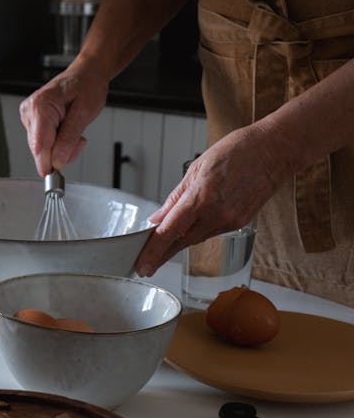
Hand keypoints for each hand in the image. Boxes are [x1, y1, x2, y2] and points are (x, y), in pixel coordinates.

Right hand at [19, 64, 109, 174]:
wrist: (86, 74)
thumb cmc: (87, 86)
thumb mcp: (84, 113)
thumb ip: (69, 139)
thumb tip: (57, 161)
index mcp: (40, 106)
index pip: (39, 145)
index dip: (48, 163)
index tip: (56, 177)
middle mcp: (29, 111)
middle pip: (40, 149)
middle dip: (60, 152)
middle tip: (79, 140)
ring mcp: (29, 116)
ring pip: (42, 148)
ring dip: (61, 147)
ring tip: (75, 130)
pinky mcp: (32, 121)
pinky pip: (43, 142)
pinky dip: (58, 142)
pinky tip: (66, 129)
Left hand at [135, 124, 283, 276]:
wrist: (275, 151)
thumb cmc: (237, 151)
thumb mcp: (196, 169)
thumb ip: (175, 198)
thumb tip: (157, 218)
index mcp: (201, 197)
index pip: (170, 232)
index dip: (153, 251)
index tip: (142, 265)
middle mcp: (216, 214)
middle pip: (181, 242)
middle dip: (161, 255)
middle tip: (144, 265)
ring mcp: (230, 221)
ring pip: (196, 239)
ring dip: (178, 244)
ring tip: (160, 250)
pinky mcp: (240, 223)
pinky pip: (211, 232)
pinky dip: (197, 233)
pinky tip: (188, 232)